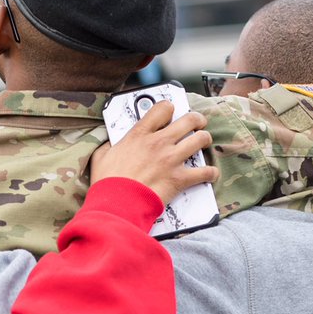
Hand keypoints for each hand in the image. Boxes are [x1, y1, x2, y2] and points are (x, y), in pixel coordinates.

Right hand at [90, 101, 217, 206]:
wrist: (117, 205)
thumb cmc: (107, 183)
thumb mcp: (101, 156)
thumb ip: (110, 146)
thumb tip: (111, 145)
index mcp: (140, 135)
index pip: (162, 108)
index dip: (169, 109)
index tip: (171, 113)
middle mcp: (159, 142)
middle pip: (188, 120)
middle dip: (197, 120)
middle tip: (199, 123)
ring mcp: (171, 159)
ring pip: (200, 139)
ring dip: (205, 140)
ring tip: (204, 143)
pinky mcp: (179, 178)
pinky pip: (204, 172)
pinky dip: (210, 173)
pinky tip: (210, 174)